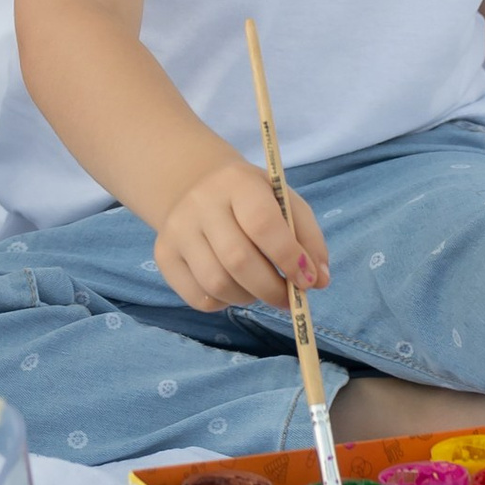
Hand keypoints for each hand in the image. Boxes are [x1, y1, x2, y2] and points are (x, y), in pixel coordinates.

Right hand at [153, 158, 328, 312]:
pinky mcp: (164, 255)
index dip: (289, 257)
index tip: (309, 280)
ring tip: (260, 288)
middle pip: (238, 260)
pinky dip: (224, 303)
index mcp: (237, 182)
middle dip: (272, 289)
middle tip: (289, 298)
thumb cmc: (251, 199)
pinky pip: (199, 298)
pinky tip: (234, 286)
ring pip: (218, 284)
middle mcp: (201, 203)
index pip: (263, 223)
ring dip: (249, 297)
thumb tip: (320, 280)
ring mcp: (177, 230)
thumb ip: (308, 238)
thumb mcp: (284, 202)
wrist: (195, 185)